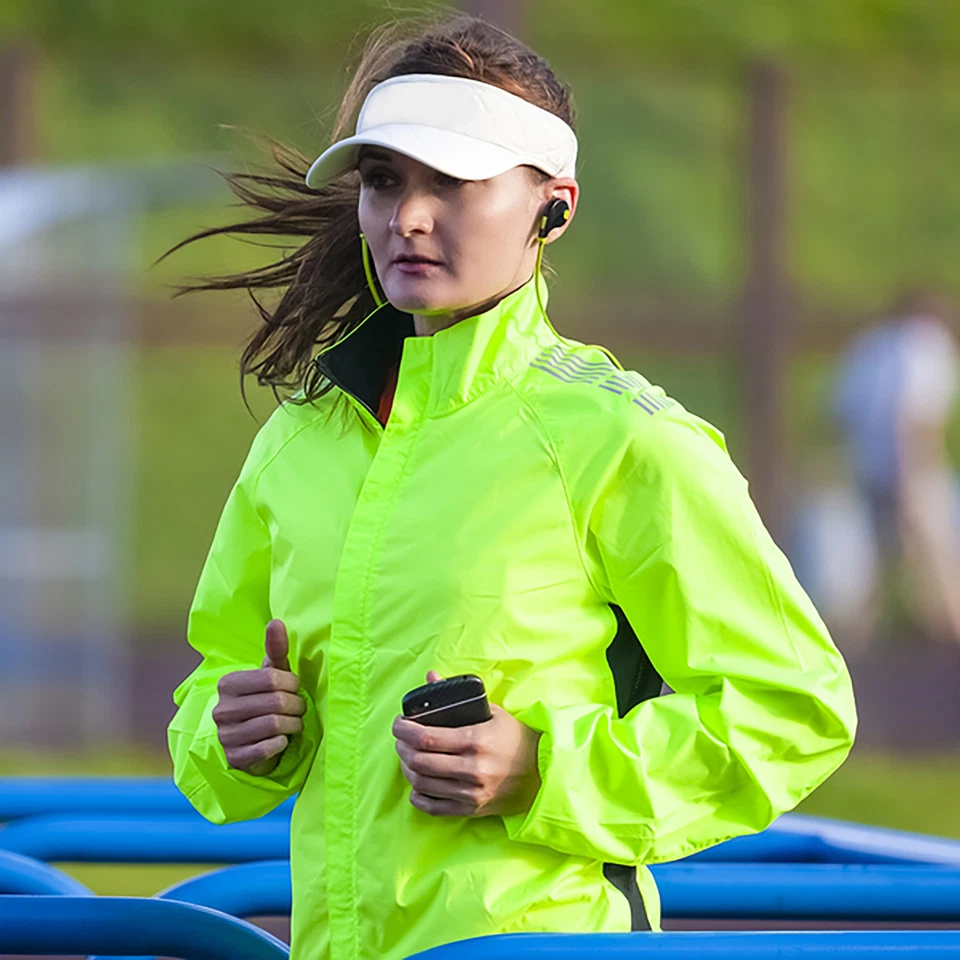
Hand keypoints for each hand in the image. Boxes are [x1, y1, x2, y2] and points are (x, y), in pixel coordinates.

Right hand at [213, 619, 305, 775]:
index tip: (295, 688)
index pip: (271, 679)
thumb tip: (277, 621)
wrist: (250, 742)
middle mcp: (221, 709)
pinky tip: (281, 740)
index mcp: (227, 684)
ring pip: (274, 725)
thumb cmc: (265, 700)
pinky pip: (268, 748)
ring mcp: (225, 736)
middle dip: (296, 705)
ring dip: (293, 724)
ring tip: (294, 723)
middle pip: (276, 702)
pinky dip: (281, 743)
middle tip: (298, 708)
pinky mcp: (234, 759)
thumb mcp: (271, 675)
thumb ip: (276, 649)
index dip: (292, 684)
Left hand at [392, 671, 542, 817]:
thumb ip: (458, 697)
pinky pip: (433, 807)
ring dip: (407, 769)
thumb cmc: (517, 738)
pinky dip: (418, 795)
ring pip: (422, 784)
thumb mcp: (492, 711)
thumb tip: (431, 676)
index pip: (426, 737)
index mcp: (476, 740)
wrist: (543, 773)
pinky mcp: (471, 809)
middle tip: (401, 739)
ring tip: (407, 757)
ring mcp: (470, 792)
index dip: (404, 730)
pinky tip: (418, 783)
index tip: (398, 723)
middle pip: (419, 761)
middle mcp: (471, 768)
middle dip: (402, 748)